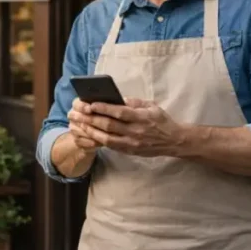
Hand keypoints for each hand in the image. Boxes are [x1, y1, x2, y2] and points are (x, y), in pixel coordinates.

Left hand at [68, 98, 186, 156]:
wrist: (173, 141)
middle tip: (76, 114)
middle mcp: (135, 131)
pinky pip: (111, 146)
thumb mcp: (151, 106)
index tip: (91, 104)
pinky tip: (89, 134)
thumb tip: (117, 98)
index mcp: (141, 117)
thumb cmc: (161, 120)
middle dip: (90, 119)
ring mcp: (132, 143)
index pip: (120, 112)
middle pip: (109, 126)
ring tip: (79, 124)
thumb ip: (134, 102)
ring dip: (90, 131)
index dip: (104, 108)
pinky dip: (98, 140)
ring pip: (106, 138)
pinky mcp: (129, 151)